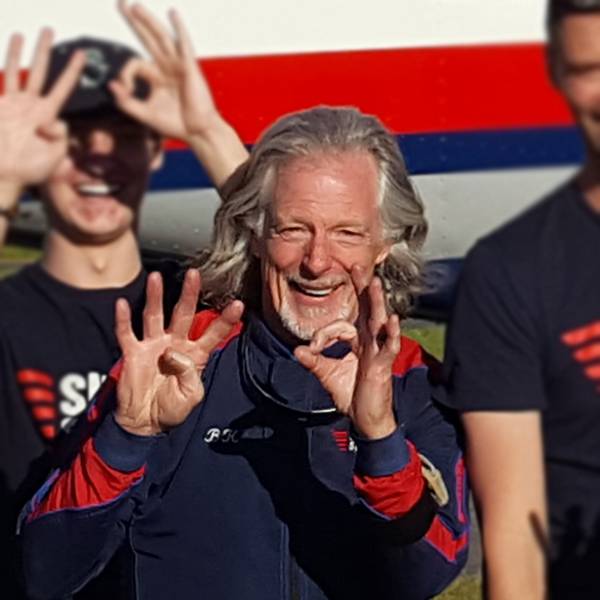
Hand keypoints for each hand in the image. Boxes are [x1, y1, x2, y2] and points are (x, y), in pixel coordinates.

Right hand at [0, 30, 84, 195]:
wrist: (4, 176)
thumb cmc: (30, 170)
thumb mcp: (55, 156)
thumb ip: (60, 137)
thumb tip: (55, 120)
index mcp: (48, 115)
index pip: (64, 87)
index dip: (72, 71)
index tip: (82, 55)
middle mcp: (31, 106)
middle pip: (40, 71)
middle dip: (44, 50)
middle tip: (49, 30)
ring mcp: (12, 104)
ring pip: (17, 71)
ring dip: (20, 52)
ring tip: (24, 34)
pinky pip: (1, 81)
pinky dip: (2, 66)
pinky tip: (8, 48)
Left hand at [111, 0, 220, 141]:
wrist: (198, 133)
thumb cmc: (177, 125)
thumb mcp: (145, 114)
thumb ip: (126, 102)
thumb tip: (111, 85)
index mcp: (156, 78)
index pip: (134, 64)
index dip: (125, 74)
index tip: (127, 90)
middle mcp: (166, 68)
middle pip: (147, 39)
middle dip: (134, 21)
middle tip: (120, 3)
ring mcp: (178, 66)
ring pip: (161, 38)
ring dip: (148, 21)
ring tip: (135, 7)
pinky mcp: (189, 68)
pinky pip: (184, 44)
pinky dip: (179, 29)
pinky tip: (172, 14)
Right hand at [114, 269, 243, 435]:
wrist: (144, 423)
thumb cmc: (171, 409)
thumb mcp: (191, 396)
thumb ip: (189, 374)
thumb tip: (173, 353)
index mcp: (194, 355)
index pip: (213, 333)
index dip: (225, 320)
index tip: (238, 305)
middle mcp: (175, 344)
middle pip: (183, 314)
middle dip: (189, 294)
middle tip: (194, 274)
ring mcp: (153, 346)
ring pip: (154, 315)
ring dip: (155, 297)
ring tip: (156, 278)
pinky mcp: (133, 353)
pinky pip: (127, 333)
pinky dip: (123, 319)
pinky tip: (122, 304)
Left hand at [294, 268, 399, 438]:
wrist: (366, 419)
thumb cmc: (352, 394)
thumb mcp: (328, 375)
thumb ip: (314, 362)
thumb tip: (297, 350)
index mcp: (359, 341)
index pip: (342, 325)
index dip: (323, 334)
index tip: (310, 349)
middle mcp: (370, 341)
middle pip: (367, 309)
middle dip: (363, 288)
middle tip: (358, 266)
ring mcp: (379, 351)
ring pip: (379, 321)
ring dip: (377, 302)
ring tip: (375, 283)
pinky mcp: (383, 365)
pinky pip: (389, 346)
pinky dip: (391, 333)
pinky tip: (392, 320)